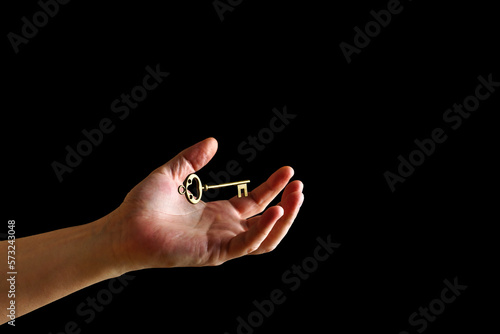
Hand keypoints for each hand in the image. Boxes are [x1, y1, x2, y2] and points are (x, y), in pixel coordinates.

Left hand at [107, 138, 303, 269]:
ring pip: (266, 238)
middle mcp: (224, 229)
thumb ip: (192, 158)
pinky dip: (263, 230)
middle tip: (299, 186)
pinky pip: (247, 245)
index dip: (274, 187)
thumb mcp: (171, 173)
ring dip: (284, 219)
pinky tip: (274, 211)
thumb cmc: (143, 205)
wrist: (123, 227)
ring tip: (295, 197)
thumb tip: (213, 141)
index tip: (288, 171)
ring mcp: (221, 243)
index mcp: (218, 213)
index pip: (256, 202)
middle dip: (287, 205)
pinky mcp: (215, 253)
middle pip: (268, 222)